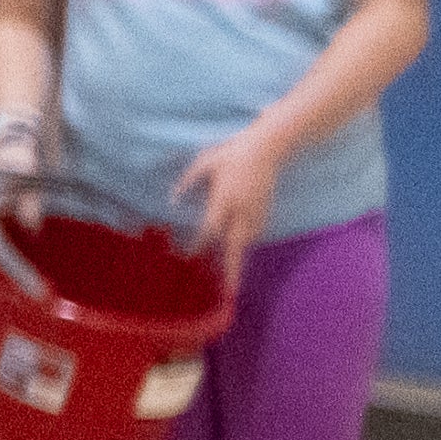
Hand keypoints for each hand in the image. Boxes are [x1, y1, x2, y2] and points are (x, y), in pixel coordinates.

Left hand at [172, 126, 281, 265]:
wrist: (268, 148)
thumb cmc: (232, 153)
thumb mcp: (204, 163)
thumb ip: (188, 182)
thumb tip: (172, 201)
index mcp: (224, 199)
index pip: (210, 230)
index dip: (199, 245)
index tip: (188, 256)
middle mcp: (242, 211)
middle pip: (235, 247)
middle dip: (232, 270)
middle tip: (230, 291)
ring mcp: (256, 212)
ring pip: (246, 241)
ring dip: (237, 255)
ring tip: (229, 274)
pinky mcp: (265, 211)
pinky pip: (254, 233)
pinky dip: (245, 240)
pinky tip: (238, 243)